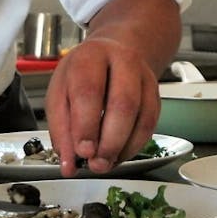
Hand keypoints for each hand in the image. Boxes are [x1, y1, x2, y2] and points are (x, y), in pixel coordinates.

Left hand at [44, 38, 160, 175]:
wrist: (113, 53)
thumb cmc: (82, 75)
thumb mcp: (60, 92)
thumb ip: (61, 128)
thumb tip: (69, 164)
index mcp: (91, 56)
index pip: (89, 90)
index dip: (86, 125)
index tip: (82, 152)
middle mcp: (123, 61)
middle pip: (123, 103)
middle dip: (109, 141)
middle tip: (96, 164)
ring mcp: (144, 77)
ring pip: (143, 116)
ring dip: (124, 147)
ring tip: (105, 163)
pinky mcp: (156, 94)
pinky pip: (151, 124)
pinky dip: (134, 146)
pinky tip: (118, 155)